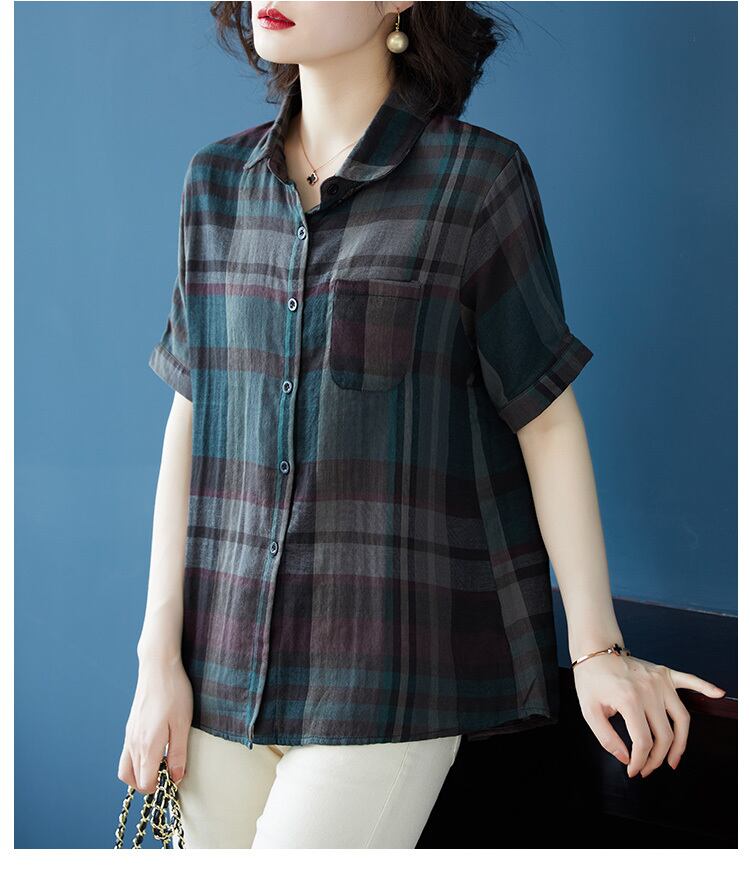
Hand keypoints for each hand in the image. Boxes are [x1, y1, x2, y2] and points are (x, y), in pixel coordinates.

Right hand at [118, 655, 193, 793]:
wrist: (157, 667)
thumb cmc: (174, 693)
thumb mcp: (182, 724)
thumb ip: (178, 753)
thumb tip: (175, 778)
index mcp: (147, 745)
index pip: (145, 783)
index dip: (159, 787)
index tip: (174, 779)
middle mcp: (133, 743)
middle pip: (133, 779)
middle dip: (148, 784)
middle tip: (167, 776)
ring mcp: (129, 735)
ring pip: (126, 768)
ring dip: (139, 775)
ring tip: (160, 766)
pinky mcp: (130, 727)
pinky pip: (127, 754)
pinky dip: (136, 762)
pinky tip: (154, 751)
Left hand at [573, 651, 725, 776]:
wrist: (594, 650)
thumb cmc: (590, 680)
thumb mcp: (588, 711)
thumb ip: (606, 738)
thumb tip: (626, 757)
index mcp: (629, 700)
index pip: (643, 741)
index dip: (639, 761)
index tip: (633, 770)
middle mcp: (649, 690)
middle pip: (664, 735)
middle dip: (657, 759)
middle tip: (647, 768)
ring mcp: (659, 681)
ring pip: (681, 719)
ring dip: (680, 743)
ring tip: (673, 760)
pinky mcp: (664, 673)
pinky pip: (689, 680)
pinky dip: (705, 687)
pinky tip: (718, 694)